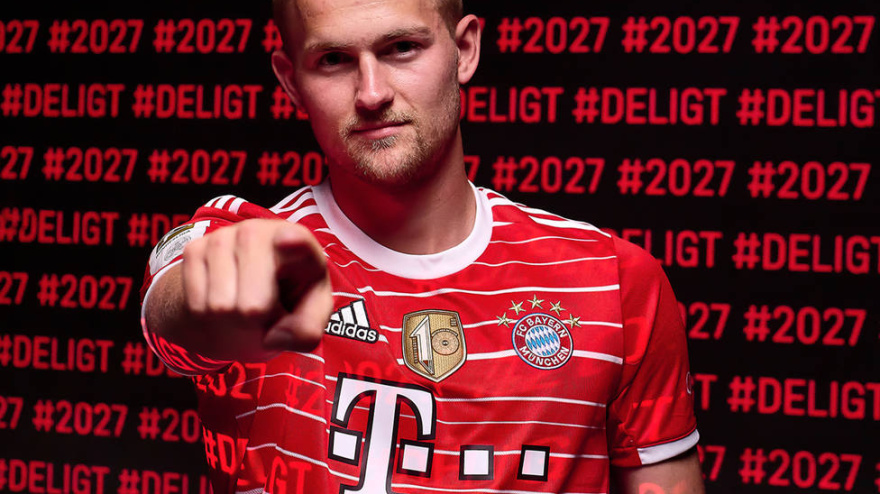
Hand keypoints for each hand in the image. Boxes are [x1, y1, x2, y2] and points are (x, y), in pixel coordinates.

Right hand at [172, 219, 331, 361]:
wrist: (251, 285)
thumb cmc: (289, 295)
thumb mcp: (309, 314)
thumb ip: (306, 332)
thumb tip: (273, 337)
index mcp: (300, 242)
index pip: (297, 240)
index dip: (293, 242)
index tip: (289, 240)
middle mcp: (259, 232)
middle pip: (253, 306)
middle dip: (258, 320)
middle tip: (266, 308)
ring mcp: (223, 237)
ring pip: (221, 307)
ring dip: (233, 317)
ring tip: (246, 299)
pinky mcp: (194, 249)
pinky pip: (197, 305)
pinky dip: (209, 313)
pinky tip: (225, 294)